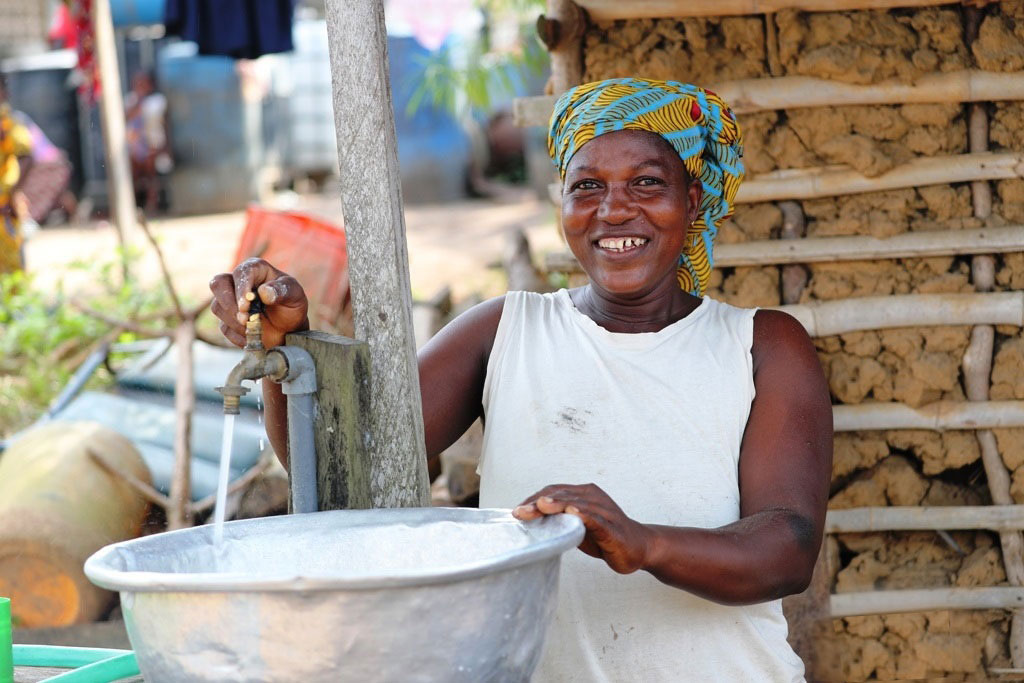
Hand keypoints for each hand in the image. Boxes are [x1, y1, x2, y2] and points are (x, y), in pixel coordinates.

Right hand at [209, 258, 309, 347]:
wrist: (288, 330)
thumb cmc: (292, 307)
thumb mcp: (295, 296)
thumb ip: (283, 290)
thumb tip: (264, 292)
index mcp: (256, 270)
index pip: (241, 272)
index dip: (241, 287)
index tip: (246, 305)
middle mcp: (238, 281)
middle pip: (218, 284)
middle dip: (228, 303)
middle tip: (244, 319)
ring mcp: (229, 300)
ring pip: (218, 307)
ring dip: (235, 322)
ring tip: (255, 328)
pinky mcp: (226, 319)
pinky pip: (223, 327)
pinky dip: (237, 335)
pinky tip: (253, 336)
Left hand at [513, 484, 652, 573]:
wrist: (638, 547)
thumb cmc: (605, 536)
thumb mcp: (577, 527)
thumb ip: (558, 521)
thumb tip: (530, 523)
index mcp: (582, 494)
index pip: (553, 491)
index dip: (533, 499)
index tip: (517, 511)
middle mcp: (592, 497)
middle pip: (561, 495)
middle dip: (538, 503)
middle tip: (519, 512)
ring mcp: (603, 510)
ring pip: (576, 503)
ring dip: (557, 504)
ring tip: (541, 506)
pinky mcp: (612, 526)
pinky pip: (596, 518)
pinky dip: (584, 514)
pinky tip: (573, 513)